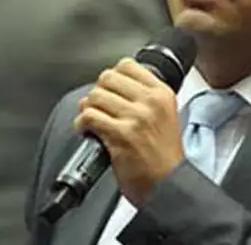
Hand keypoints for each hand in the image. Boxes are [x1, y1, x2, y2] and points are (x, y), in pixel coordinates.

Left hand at [74, 57, 184, 205]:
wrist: (169, 184)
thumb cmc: (164, 156)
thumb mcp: (166, 116)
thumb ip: (145, 98)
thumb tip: (115, 86)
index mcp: (162, 94)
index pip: (128, 66)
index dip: (112, 77)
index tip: (108, 89)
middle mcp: (150, 102)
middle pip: (108, 78)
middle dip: (97, 92)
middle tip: (97, 106)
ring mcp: (136, 117)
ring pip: (95, 96)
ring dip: (86, 108)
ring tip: (90, 119)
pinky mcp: (121, 135)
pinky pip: (89, 117)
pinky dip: (81, 123)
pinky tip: (86, 130)